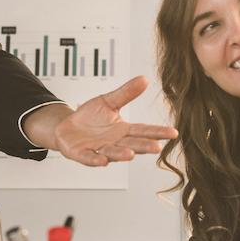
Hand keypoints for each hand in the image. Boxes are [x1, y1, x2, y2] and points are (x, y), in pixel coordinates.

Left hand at [51, 75, 177, 166]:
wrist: (66, 127)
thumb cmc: (89, 117)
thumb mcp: (108, 101)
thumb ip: (126, 93)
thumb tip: (144, 79)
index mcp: (122, 130)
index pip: (143, 130)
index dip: (157, 132)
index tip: (173, 133)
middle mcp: (114, 142)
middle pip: (131, 144)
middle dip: (143, 146)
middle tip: (156, 147)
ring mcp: (98, 149)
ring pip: (113, 153)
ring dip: (121, 155)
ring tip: (131, 155)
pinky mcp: (82, 154)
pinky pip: (90, 158)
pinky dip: (96, 160)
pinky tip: (103, 161)